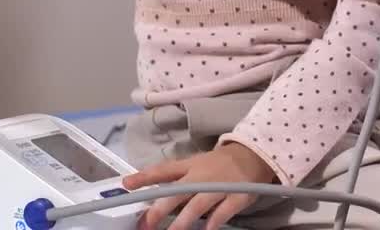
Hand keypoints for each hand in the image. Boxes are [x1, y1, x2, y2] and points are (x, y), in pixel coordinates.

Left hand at [123, 142, 275, 229]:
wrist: (253, 156)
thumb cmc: (219, 164)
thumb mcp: (196, 164)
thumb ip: (175, 178)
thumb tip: (150, 194)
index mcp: (190, 167)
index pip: (164, 171)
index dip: (145, 177)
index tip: (127, 185)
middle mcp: (201, 177)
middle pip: (177, 193)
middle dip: (160, 209)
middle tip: (146, 223)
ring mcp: (219, 187)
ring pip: (197, 205)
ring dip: (183, 221)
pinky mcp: (236, 197)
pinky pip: (223, 211)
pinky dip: (214, 221)